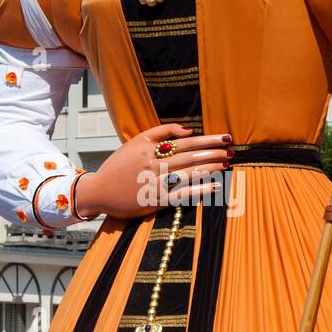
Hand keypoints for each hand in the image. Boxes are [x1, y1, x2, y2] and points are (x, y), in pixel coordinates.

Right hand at [74, 124, 231, 219]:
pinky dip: (200, 190)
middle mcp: (154, 165)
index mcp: (150, 149)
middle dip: (214, 152)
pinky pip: (182, 195)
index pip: (185, 142)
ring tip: (227, 162)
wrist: (99, 191)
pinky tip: (215, 186)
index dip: (207, 140)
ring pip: (189, 173)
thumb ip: (161, 132)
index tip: (225, 138)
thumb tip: (188, 130)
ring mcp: (156, 184)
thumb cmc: (118, 165)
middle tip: (232, 149)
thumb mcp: (135, 141)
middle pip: (190, 156)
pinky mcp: (156, 201)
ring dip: (210, 168)